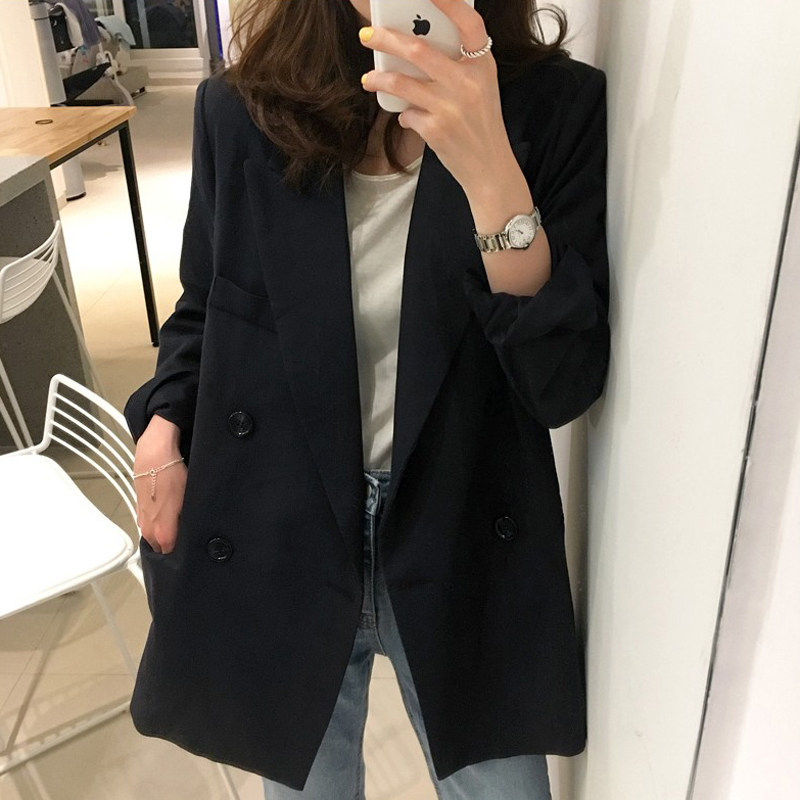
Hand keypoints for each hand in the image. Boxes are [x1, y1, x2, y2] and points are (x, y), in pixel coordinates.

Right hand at [133, 415, 186, 553]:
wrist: (153, 456)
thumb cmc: (173, 477)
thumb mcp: (189, 501)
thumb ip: (190, 523)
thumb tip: (197, 534)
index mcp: (163, 533)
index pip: (173, 554)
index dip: (183, 551)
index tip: (192, 544)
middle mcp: (150, 530)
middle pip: (161, 547)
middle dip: (173, 544)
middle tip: (187, 533)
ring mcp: (142, 520)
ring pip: (154, 536)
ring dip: (164, 532)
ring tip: (178, 521)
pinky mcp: (139, 510)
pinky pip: (149, 524)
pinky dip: (157, 522)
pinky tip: (167, 512)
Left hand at [358, 0, 515, 193]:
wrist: (489, 166)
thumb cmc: (480, 123)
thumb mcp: (480, 87)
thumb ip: (458, 65)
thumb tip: (413, 45)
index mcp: (482, 65)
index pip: (469, 23)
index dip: (449, 2)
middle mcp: (468, 82)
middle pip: (418, 50)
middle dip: (386, 39)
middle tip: (367, 34)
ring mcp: (450, 107)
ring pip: (402, 83)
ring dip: (379, 78)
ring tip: (368, 78)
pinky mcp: (436, 129)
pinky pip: (407, 114)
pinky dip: (404, 115)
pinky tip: (410, 117)